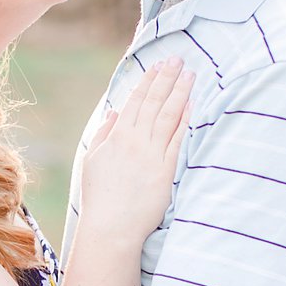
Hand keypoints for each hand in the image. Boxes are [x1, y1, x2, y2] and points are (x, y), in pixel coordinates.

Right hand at [77, 56, 193, 245]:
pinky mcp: (166, 170)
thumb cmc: (100, 196)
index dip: (148, 81)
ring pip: (168, 115)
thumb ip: (104, 134)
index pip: (136, 101)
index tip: (158, 65)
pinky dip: (185, 119)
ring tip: (189, 74)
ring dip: (179, 92)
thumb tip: (115, 112)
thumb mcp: (93, 160)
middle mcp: (136, 141)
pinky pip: (177, 139)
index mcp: (118, 137)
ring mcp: (152, 154)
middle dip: (166, 78)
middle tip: (178, 59)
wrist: (112, 226)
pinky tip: (192, 104)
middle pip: (154, 102)